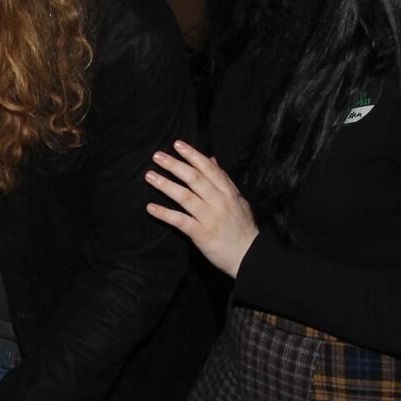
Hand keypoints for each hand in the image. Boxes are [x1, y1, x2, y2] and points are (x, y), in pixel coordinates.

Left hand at [145, 139, 258, 277]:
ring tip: (150, 176)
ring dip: (165, 185)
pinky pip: (180, 221)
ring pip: (185, 197)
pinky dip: (165, 213)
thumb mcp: (238, 200)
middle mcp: (219, 202)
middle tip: (157, 156)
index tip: (177, 144)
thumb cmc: (242, 228)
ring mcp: (210, 217)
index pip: (209, 168)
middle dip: (174, 165)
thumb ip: (224, 180)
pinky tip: (150, 207)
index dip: (192, 155)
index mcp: (228, 192)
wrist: (250, 256)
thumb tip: (212, 159)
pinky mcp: (202, 234)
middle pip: (194, 179)